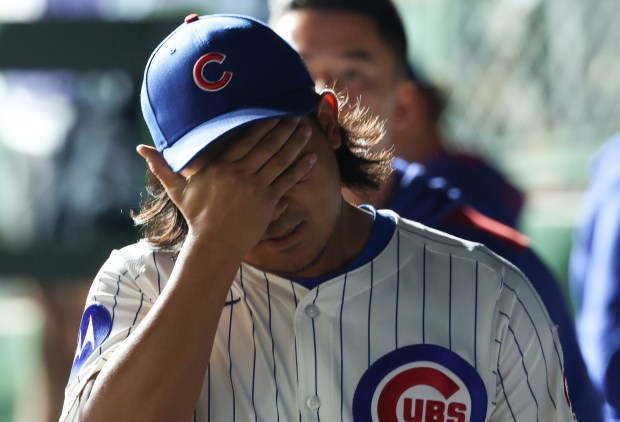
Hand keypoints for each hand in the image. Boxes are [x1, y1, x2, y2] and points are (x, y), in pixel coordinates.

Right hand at [137, 118, 316, 254]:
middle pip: (266, 145)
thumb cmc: (196, 216)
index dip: (262, 125)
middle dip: (282, 129)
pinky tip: (311, 157)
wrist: (214, 244)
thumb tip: (139, 149)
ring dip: (295, 144)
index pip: (245, 139)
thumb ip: (163, 167)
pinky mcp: (268, 201)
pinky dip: (300, 168)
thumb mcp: (178, 190)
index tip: (274, 113)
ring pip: (279, 160)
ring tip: (305, 131)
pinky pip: (287, 180)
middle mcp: (240, 173)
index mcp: (221, 166)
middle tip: (295, 116)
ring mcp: (256, 187)